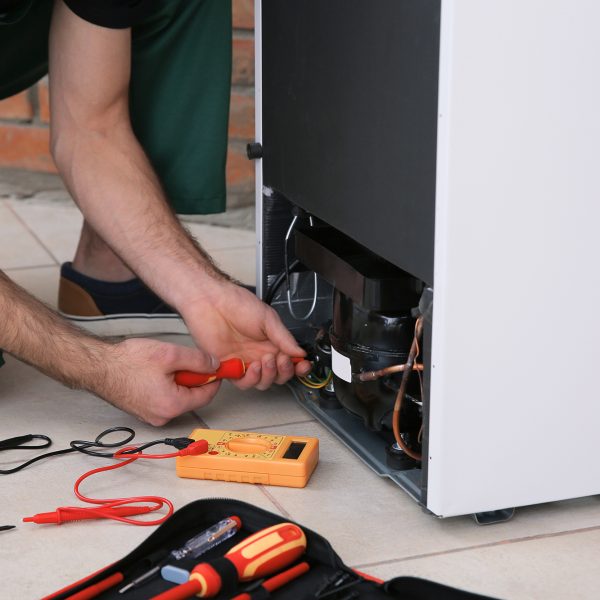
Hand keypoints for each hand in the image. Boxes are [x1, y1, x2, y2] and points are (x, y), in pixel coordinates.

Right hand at [95, 338, 220, 425]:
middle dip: (194, 378)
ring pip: (178, 397)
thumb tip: (214, 365)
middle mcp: (163, 416)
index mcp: (173, 405)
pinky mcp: (143, 411)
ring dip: (180, 381)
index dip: (214, 378)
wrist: (98, 366)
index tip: (217, 366)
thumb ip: (198, 360)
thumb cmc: (128, 361)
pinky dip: (167, 385)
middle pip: (193, 397)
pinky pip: (164, 398)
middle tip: (185, 360)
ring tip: (166, 364)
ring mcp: (151, 416)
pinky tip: (156, 372)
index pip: (207, 395)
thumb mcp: (171, 354)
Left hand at [182, 282, 311, 389]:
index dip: (298, 367)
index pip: (290, 361)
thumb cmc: (237, 304)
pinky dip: (251, 379)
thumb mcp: (268, 318)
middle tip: (281, 359)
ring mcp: (245, 361)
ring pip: (262, 382)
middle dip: (284, 372)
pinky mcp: (229, 367)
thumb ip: (284, 338)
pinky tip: (253, 367)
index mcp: (272, 342)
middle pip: (278, 376)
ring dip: (268, 376)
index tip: (303, 366)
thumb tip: (300, 352)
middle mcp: (259, 354)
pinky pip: (243, 382)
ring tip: (266, 361)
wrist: (212, 302)